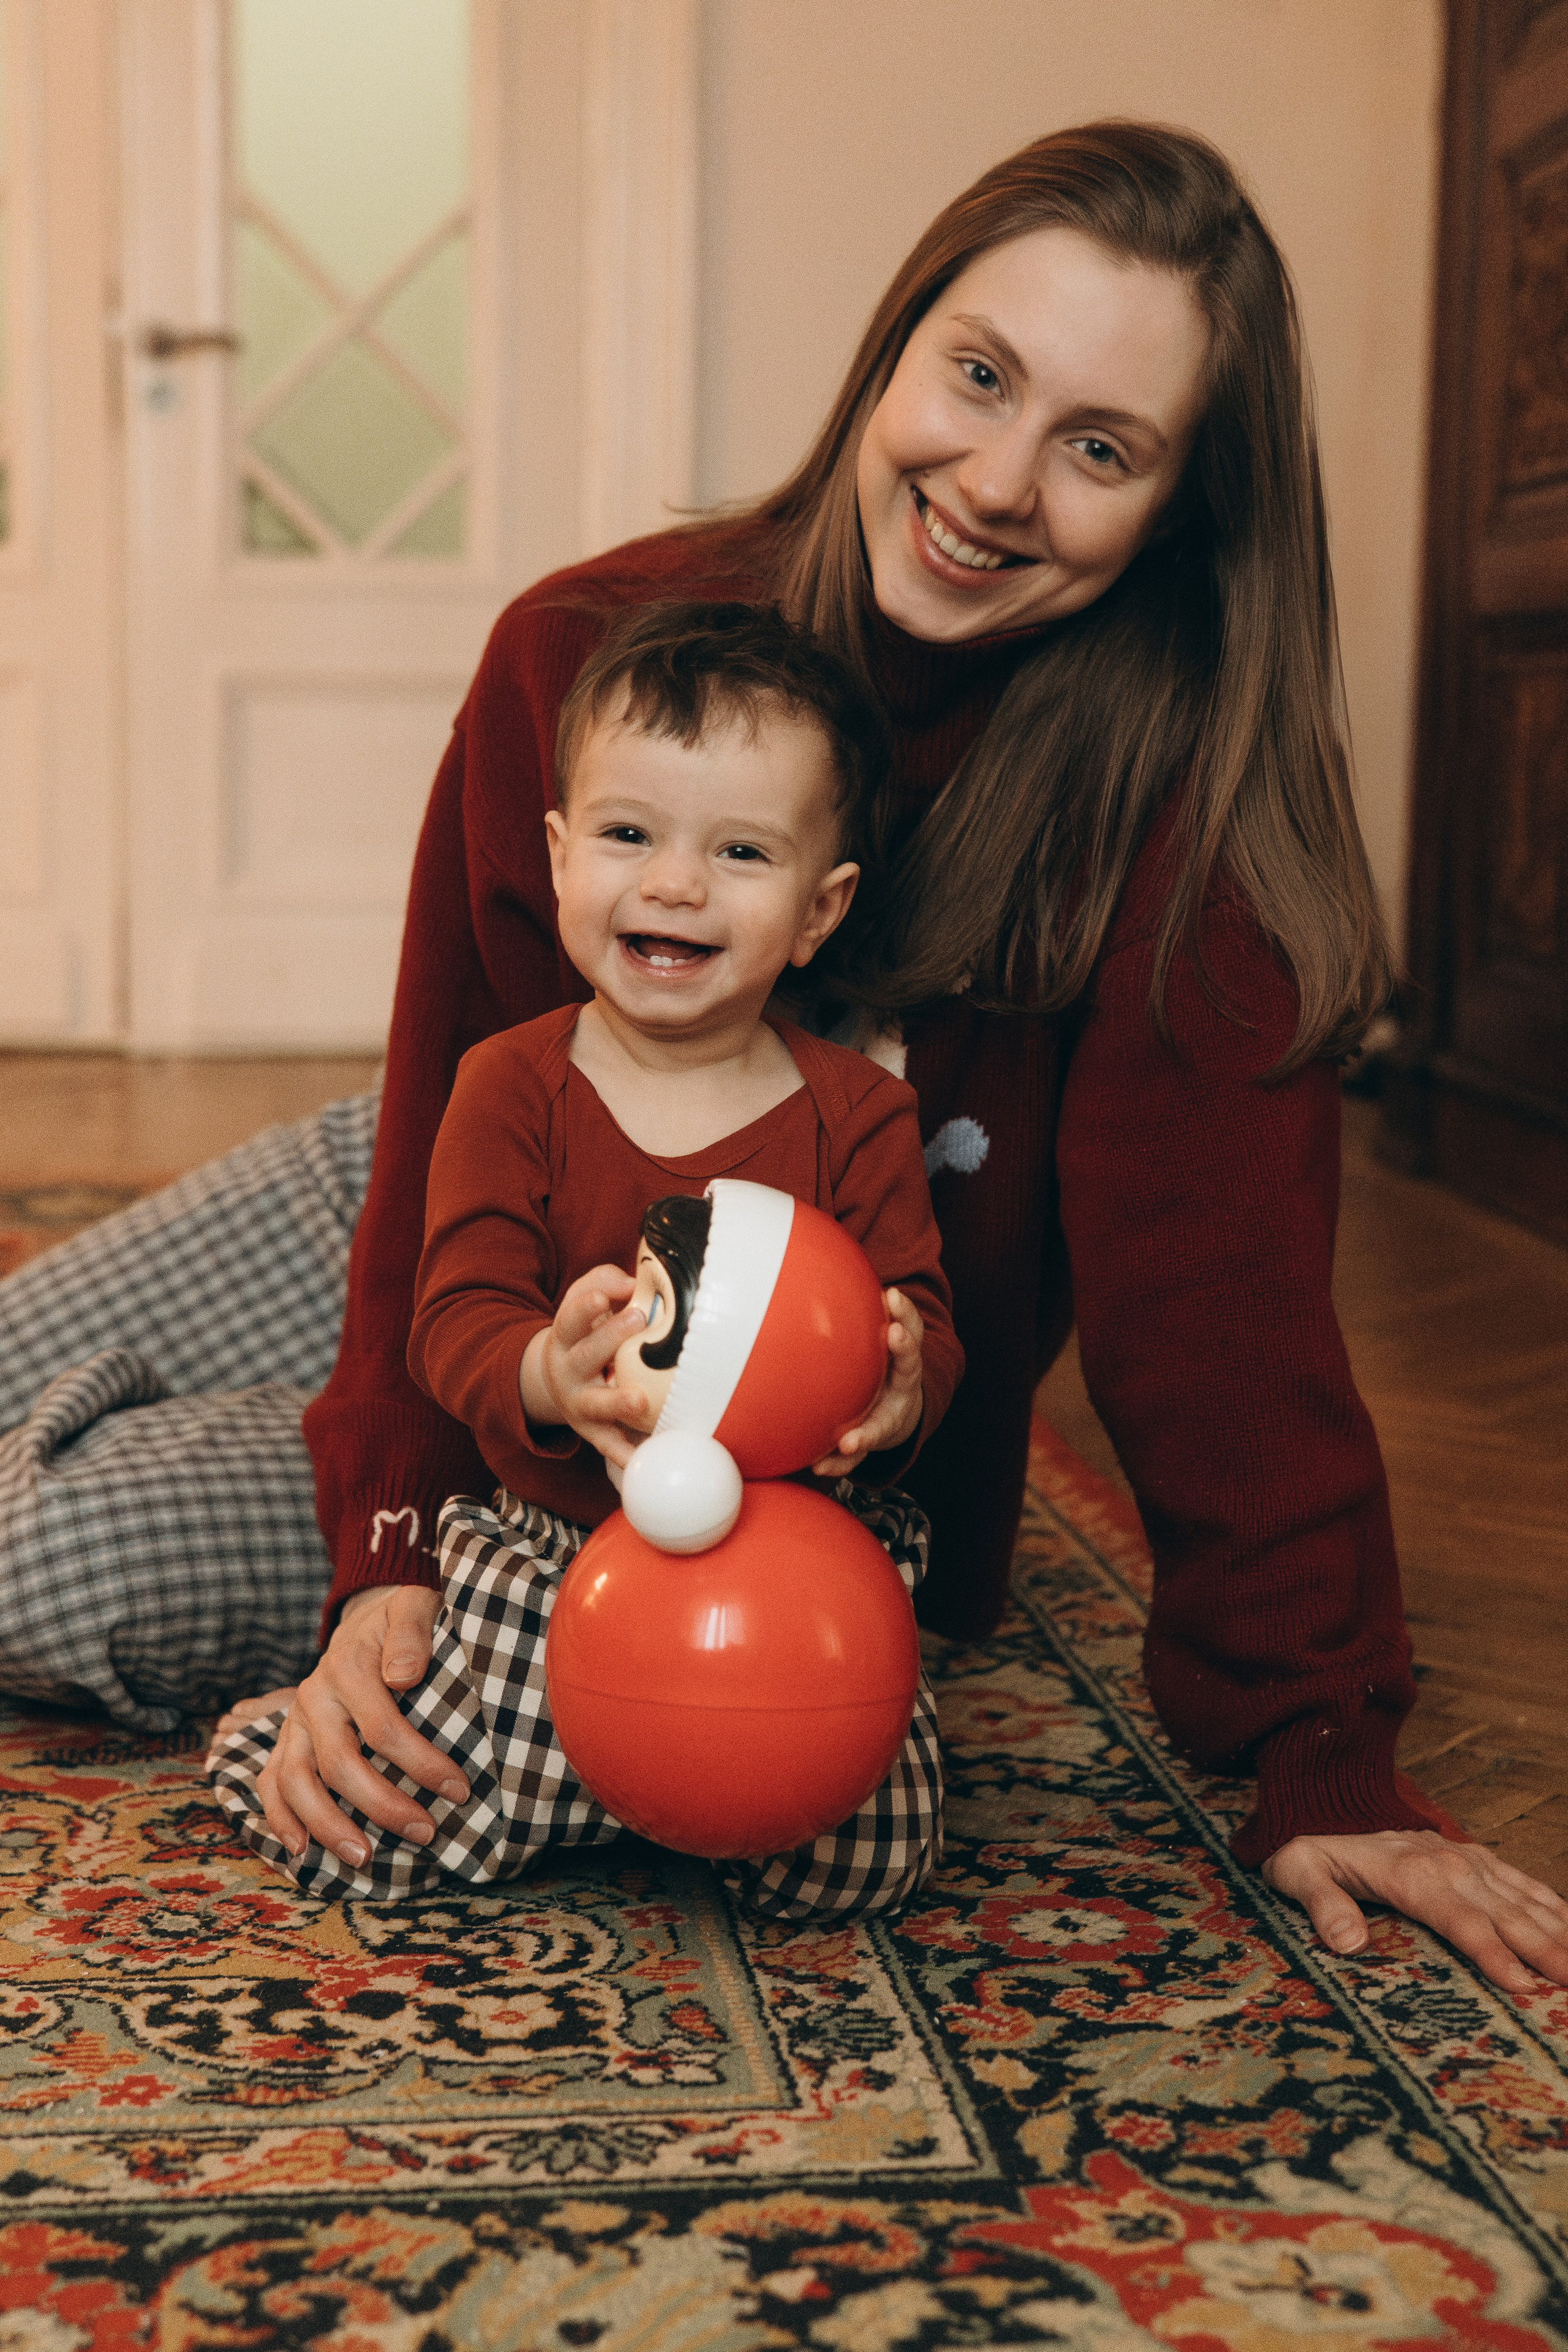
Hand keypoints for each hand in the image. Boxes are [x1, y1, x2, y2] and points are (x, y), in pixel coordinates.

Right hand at [249, 1584, 461, 1867]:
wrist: (366, 1618)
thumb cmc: (401, 1621)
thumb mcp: (414, 1607)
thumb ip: (412, 1633)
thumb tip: (404, 1677)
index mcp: (348, 1667)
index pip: (382, 1727)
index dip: (420, 1764)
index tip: (459, 1791)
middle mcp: (314, 1697)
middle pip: (339, 1763)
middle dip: (382, 1805)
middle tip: (426, 1832)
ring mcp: (294, 1722)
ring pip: (295, 1781)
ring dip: (327, 1824)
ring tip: (364, 1858)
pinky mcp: (286, 1740)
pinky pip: (270, 1783)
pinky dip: (279, 1818)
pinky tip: (301, 1852)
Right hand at [520, 1264, 649, 1469]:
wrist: (558, 1380)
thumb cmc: (584, 1333)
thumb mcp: (584, 1301)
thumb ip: (602, 1283)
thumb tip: (630, 1282)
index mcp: (565, 1337)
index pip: (571, 1318)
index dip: (585, 1307)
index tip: (603, 1297)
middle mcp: (569, 1371)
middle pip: (586, 1355)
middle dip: (609, 1339)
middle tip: (637, 1319)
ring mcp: (580, 1403)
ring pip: (596, 1403)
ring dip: (616, 1402)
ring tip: (639, 1400)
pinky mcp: (594, 1431)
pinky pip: (609, 1444)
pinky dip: (623, 1454)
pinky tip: (640, 1460)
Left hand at [812, 1286, 923, 1477]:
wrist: (898, 1412)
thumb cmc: (877, 1366)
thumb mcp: (875, 1343)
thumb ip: (855, 1319)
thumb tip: (808, 1273)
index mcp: (902, 1355)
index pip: (909, 1326)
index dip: (905, 1311)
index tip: (892, 1295)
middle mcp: (903, 1382)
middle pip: (909, 1365)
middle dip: (904, 1348)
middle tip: (896, 1334)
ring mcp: (892, 1414)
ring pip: (884, 1424)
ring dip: (867, 1433)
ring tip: (848, 1442)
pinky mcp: (875, 1440)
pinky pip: (859, 1453)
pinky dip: (840, 1462)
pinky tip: (820, 1466)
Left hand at [1263, 1829, 1567, 1993]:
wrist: (1328, 1809)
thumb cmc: (1312, 1855)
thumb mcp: (1297, 1873)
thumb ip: (1320, 1904)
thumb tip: (1347, 1941)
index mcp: (1409, 1874)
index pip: (1459, 1919)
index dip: (1491, 1952)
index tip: (1521, 1985)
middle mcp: (1449, 1865)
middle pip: (1505, 1914)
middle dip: (1546, 1950)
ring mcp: (1469, 1860)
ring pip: (1525, 1901)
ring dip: (1559, 1933)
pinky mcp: (1479, 1860)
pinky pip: (1525, 1884)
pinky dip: (1556, 1908)